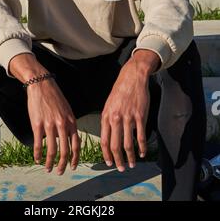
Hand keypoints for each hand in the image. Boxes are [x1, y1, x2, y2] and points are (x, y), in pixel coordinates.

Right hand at [26, 78, 80, 174]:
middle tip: (60, 172)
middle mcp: (62, 125)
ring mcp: (50, 125)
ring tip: (48, 168)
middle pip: (65, 151)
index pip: (76, 145)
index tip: (73, 166)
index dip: (75, 158)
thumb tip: (68, 139)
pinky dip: (38, 155)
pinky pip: (39, 144)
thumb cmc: (54, 96)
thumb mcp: (67, 109)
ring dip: (50, 163)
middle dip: (63, 165)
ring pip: (52, 150)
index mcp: (71, 121)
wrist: (41, 85)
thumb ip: (69, 124)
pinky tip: (37, 159)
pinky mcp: (37, 125)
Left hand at [100, 50, 159, 170]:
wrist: (132, 78)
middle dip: (118, 160)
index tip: (109, 162)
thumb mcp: (109, 104)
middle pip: (115, 145)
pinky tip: (142, 153)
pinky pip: (140, 136)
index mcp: (106, 116)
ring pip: (128, 144)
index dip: (106, 154)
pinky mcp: (140, 116)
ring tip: (132, 164)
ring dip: (130, 157)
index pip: (104, 140)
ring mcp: (128, 118)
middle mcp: (116, 118)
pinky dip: (142, 147)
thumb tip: (107, 136)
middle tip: (121, 168)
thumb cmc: (120, 91)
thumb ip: (108, 119)